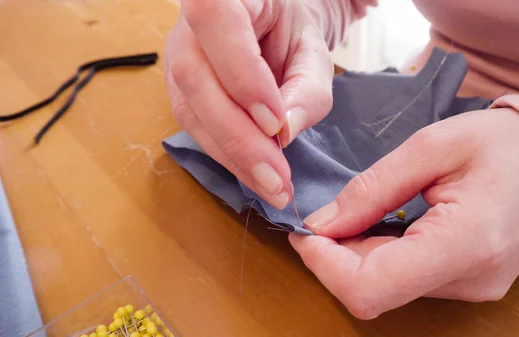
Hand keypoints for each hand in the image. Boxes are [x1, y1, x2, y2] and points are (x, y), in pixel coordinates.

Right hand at [164, 0, 333, 208]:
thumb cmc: (294, 29)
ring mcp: (178, 59)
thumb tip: (284, 133)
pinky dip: (230, 157)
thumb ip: (306, 87)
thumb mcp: (313, 50)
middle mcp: (188, 26)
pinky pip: (197, 128)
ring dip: (234, 157)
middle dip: (238, 138)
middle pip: (196, 80)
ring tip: (273, 187)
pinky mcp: (182, 92)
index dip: (242, 77)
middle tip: (277, 180)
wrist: (274, 26)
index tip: (276, 123)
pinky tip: (257, 175)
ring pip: (192, 112)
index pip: (216, 24)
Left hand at [289, 108, 518, 318]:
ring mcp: (468, 289)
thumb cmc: (505, 146)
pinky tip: (384, 223)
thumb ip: (373, 187)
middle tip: (326, 213)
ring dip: (356, 254)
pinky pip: (405, 279)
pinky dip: (381, 254)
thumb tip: (323, 222)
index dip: (324, 265)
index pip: (370, 288)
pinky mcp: (464, 285)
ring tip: (361, 211)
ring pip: (385, 287)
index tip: (306, 231)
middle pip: (372, 290)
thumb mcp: (434, 145)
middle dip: (334, 254)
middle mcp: (467, 280)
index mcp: (464, 242)